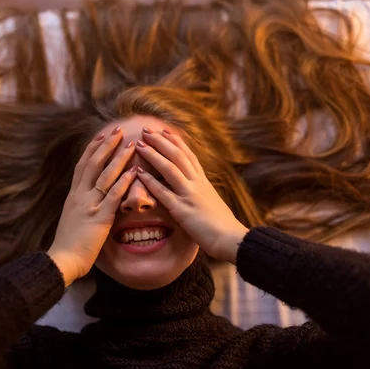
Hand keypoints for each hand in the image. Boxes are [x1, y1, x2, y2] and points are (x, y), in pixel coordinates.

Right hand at [48, 126, 137, 285]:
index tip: (101, 136)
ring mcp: (89, 205)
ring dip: (119, 158)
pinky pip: (114, 195)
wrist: (62, 259)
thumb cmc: (68, 243)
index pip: (82, 166)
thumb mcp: (72, 218)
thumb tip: (88, 199)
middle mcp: (80, 196)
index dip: (92, 149)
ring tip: (131, 145)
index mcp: (73, 196)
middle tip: (117, 130)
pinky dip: (125, 182)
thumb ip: (81, 206)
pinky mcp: (99, 217)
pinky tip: (135, 172)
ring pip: (105, 175)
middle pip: (93, 164)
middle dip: (106, 145)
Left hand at [135, 127, 248, 263]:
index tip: (165, 130)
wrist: (231, 239)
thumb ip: (203, 195)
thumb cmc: (223, 226)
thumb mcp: (213, 204)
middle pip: (178, 155)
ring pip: (170, 168)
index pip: (189, 156)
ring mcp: (190, 195)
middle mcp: (197, 184)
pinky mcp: (182, 210)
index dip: (176, 142)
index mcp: (204, 182)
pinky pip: (163, 192)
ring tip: (139, 143)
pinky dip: (150, 181)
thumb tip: (198, 193)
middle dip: (161, 141)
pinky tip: (138, 173)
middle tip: (146, 129)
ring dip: (153, 154)